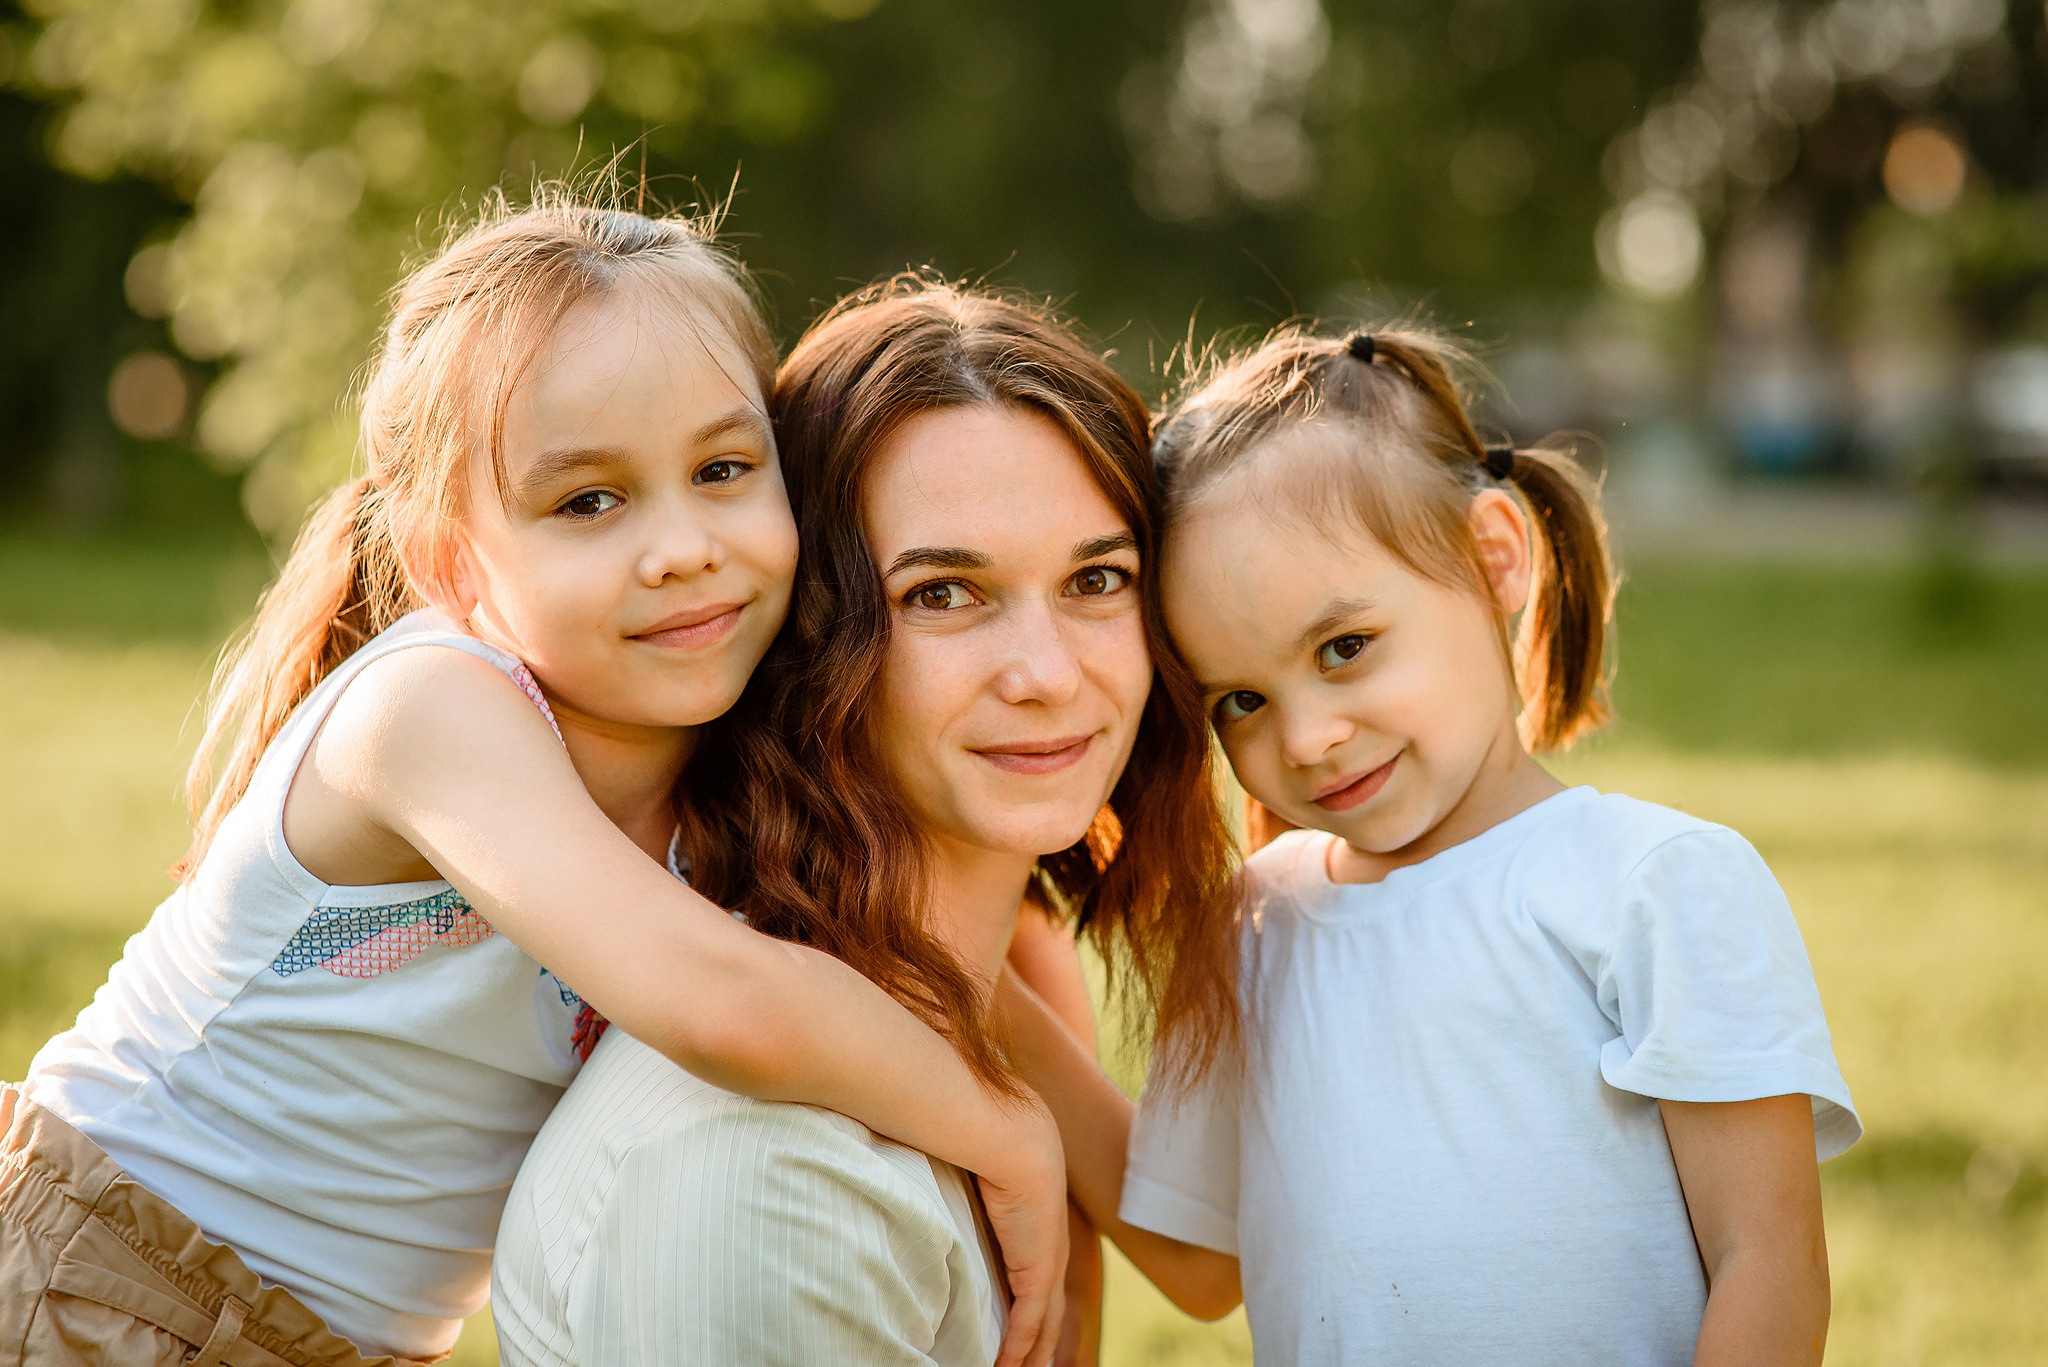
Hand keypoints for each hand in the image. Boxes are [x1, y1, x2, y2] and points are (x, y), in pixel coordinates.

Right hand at [976, 1096, 1070, 1366]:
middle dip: (1041, 1344)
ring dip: (1031, 1354)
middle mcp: (1052, 1249)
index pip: (1042, 1281)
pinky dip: (1017, 1349)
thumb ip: (966, 1186)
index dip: (1036, 1311)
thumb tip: (939, 1173)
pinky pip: (1028, 1324)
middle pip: (1051, 1312)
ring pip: (1044, 1325)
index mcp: (1041, 1227)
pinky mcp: (1038, 1273)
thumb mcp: (980, 1171)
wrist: (1013, 1138)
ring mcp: (1049, 1262)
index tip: (1025, 1334)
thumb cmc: (990, 1141)